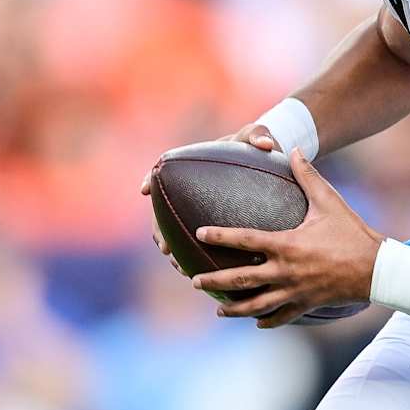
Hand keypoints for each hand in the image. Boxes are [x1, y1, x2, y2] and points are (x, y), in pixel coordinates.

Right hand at [140, 125, 280, 270]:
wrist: (263, 159)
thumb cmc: (255, 147)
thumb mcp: (256, 138)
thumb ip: (258, 136)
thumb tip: (264, 144)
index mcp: (194, 165)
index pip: (164, 171)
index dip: (151, 180)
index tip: (145, 190)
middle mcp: (190, 189)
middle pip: (164, 211)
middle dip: (160, 231)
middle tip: (165, 248)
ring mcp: (197, 207)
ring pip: (176, 231)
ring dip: (174, 249)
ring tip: (180, 267)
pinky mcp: (210, 222)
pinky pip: (197, 242)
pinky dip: (196, 257)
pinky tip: (203, 273)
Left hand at [190, 149, 381, 326]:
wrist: (377, 270)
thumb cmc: (352, 233)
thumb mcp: (329, 201)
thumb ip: (308, 176)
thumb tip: (295, 148)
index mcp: (286, 245)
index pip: (245, 240)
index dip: (220, 236)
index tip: (200, 233)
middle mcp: (285, 271)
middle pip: (241, 280)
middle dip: (215, 282)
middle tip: (194, 281)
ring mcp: (294, 292)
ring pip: (256, 306)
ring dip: (234, 310)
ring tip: (219, 311)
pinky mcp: (306, 305)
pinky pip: (281, 317)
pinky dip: (267, 321)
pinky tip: (256, 322)